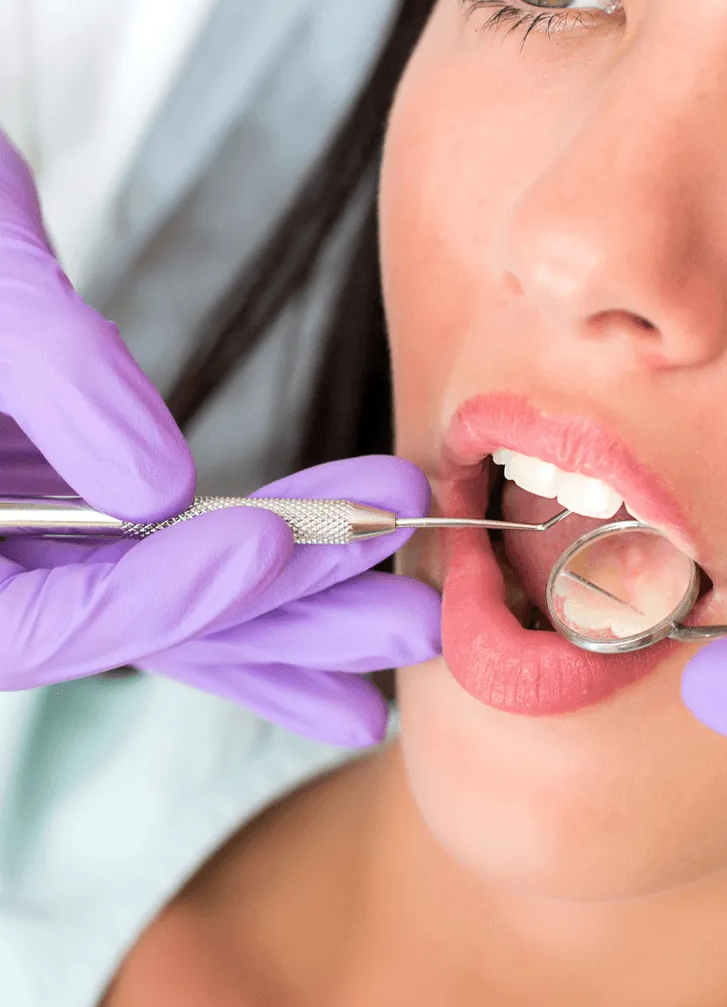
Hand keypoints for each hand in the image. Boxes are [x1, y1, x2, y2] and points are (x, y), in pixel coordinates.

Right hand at [0, 130, 438, 746]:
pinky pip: (167, 554)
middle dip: (280, 618)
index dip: (161, 596)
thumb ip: (54, 378)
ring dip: (294, 606)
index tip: (268, 540)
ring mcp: (29, 534)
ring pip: (167, 599)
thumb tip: (160, 493)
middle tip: (410, 623)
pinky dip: (253, 567)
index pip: (44, 624)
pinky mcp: (75, 501)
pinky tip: (339, 582)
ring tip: (410, 621)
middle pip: (136, 628)